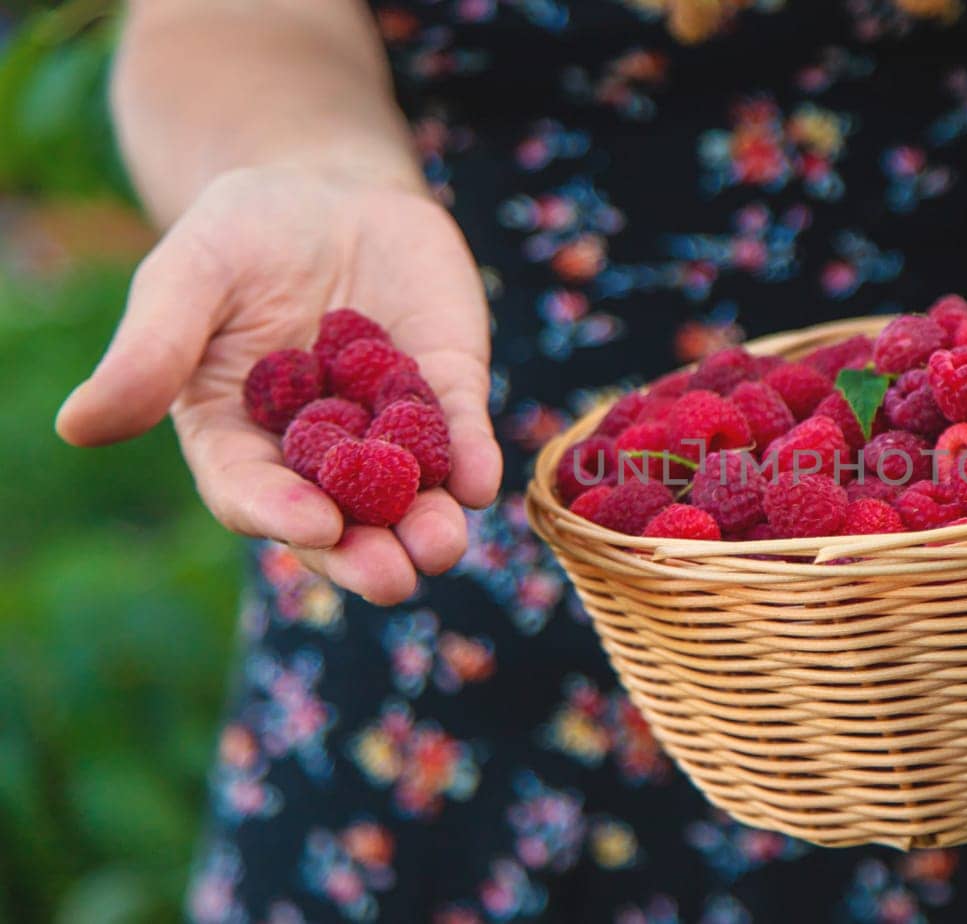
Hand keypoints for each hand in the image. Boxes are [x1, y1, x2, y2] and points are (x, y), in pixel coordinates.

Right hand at [56, 165, 500, 604]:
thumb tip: (77, 426)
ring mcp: (388, 425)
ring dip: (429, 525)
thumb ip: (151, 349)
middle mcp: (317, 450)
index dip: (281, 513)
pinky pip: (462, 433)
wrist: (329, 190)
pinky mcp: (447, 390)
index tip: (314, 528)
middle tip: (393, 579)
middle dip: (365, 555)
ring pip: (411, 494)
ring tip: (443, 546)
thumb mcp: (188, 276)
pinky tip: (485, 480)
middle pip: (340, 520)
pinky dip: (474, 460)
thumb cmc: (240, 235)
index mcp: (238, 436)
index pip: (254, 492)